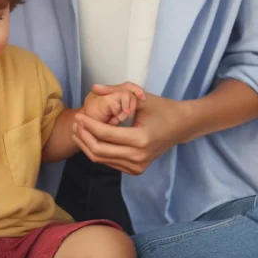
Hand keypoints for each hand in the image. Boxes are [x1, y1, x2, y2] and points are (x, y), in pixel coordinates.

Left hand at [72, 90, 190, 175]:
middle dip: (84, 137)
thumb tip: (95, 87)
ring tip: (80, 130)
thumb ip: (117, 92)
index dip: (89, 125)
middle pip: (99, 150)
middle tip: (76, 124)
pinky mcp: (136, 170)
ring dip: (87, 145)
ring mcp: (137, 166)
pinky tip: (92, 139)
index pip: (105, 134)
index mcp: (141, 138)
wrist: (181, 126)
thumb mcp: (141, 98)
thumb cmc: (162, 109)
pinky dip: (98, 151)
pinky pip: (110, 162)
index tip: (79, 116)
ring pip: (102, 159)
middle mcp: (138, 156)